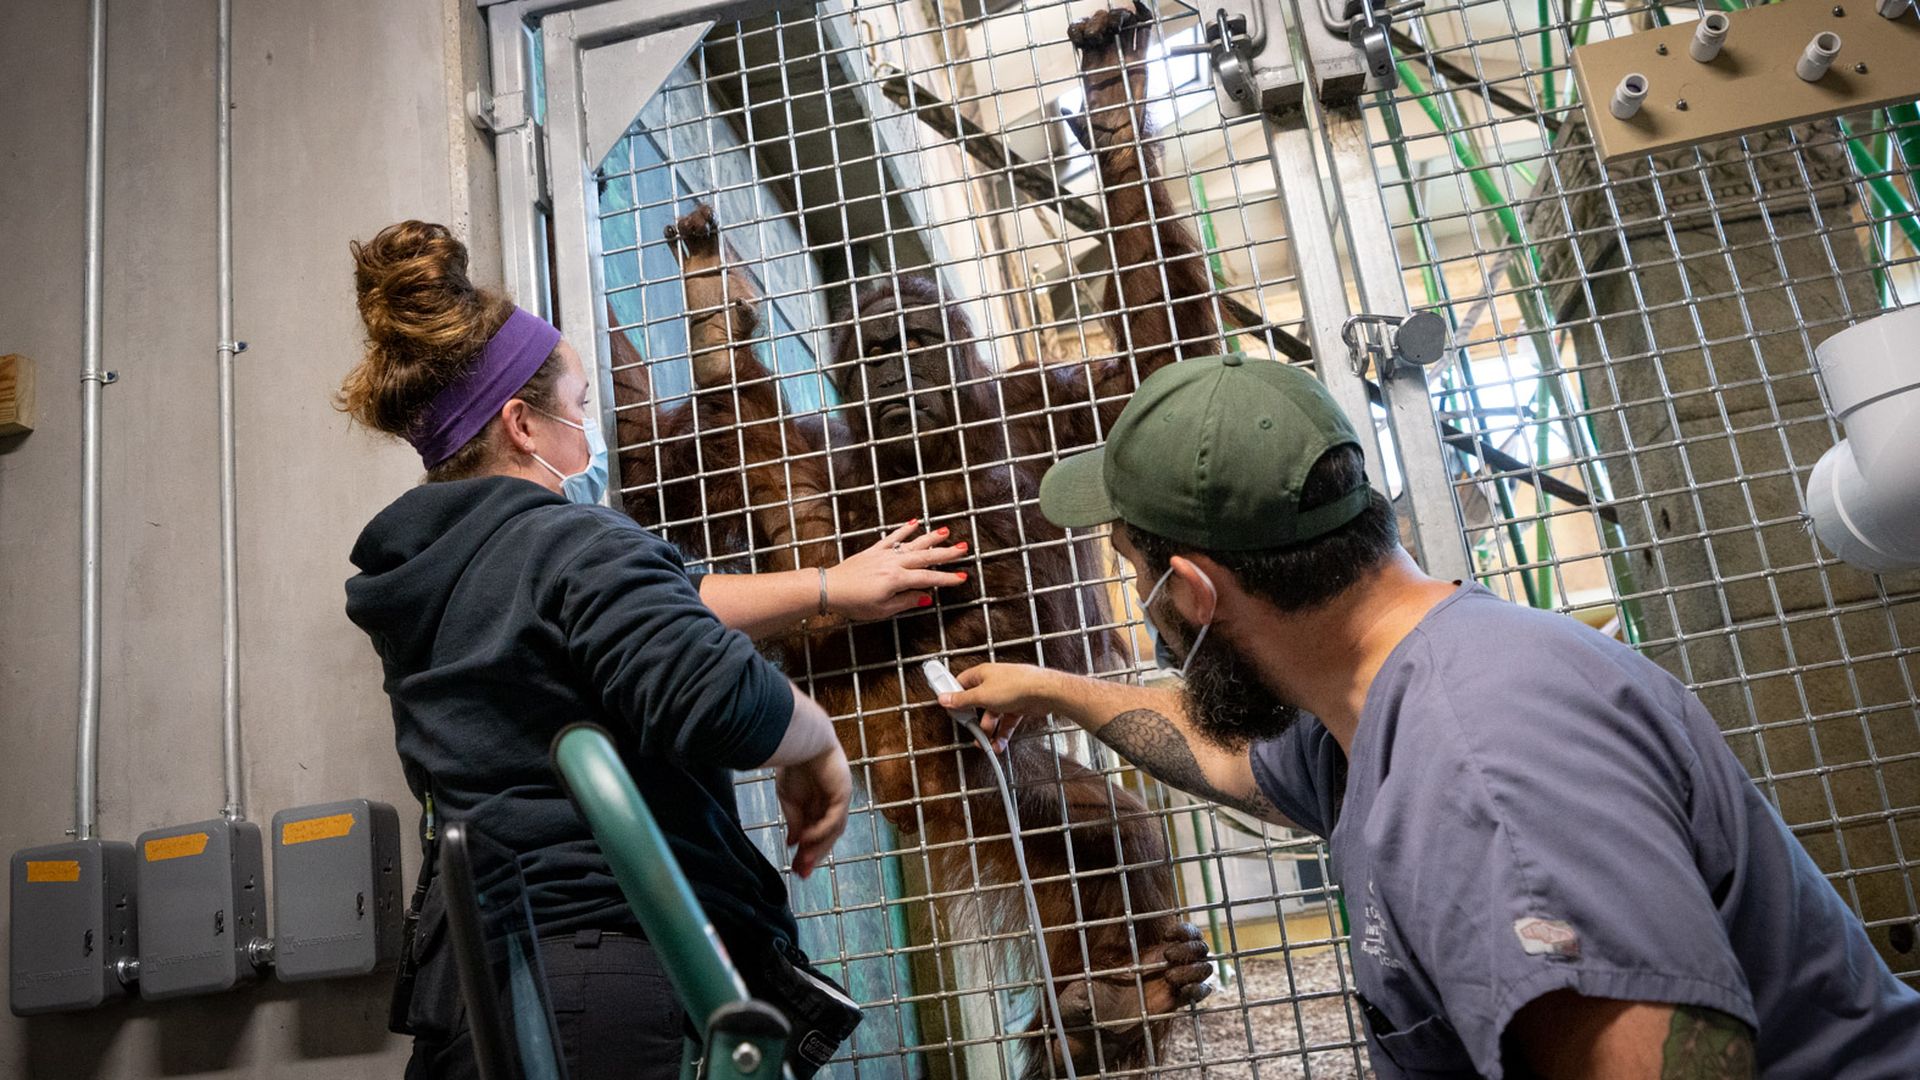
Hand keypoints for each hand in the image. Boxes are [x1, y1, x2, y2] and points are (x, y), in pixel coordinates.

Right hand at [775, 743, 850, 878]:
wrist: (802, 738)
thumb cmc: (794, 763)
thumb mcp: (789, 799)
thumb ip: (795, 821)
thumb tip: (794, 844)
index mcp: (819, 803)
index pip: (817, 833)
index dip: (807, 851)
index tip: (795, 868)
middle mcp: (832, 804)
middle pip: (827, 837)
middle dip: (814, 855)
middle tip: (801, 874)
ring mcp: (839, 799)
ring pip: (833, 832)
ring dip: (818, 849)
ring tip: (803, 863)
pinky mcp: (843, 794)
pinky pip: (832, 819)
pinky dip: (820, 831)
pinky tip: (805, 840)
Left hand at [823, 519, 967, 620]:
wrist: (830, 588)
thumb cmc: (854, 603)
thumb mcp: (882, 610)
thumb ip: (906, 601)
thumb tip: (926, 597)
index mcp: (897, 580)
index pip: (928, 578)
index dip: (946, 579)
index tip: (961, 577)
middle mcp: (893, 564)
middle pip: (925, 557)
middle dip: (946, 553)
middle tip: (963, 548)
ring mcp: (883, 555)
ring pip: (912, 544)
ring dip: (930, 538)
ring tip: (946, 532)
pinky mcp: (874, 551)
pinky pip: (892, 538)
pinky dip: (904, 530)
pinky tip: (915, 522)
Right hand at [937, 663, 1061, 750]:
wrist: (1044, 692)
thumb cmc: (1015, 685)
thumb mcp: (981, 696)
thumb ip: (962, 700)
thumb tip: (944, 698)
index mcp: (982, 674)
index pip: (961, 683)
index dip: (954, 696)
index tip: (949, 708)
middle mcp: (993, 683)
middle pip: (976, 703)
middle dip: (973, 719)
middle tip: (970, 729)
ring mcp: (1006, 696)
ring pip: (991, 716)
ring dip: (988, 731)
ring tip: (986, 743)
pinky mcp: (1017, 706)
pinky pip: (1005, 723)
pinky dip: (1001, 734)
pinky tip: (998, 744)